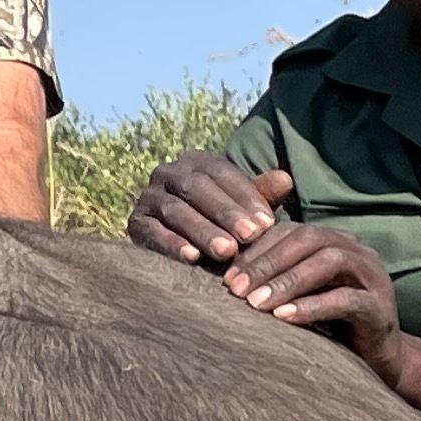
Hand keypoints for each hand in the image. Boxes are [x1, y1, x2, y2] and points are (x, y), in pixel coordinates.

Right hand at [129, 153, 290, 267]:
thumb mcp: (243, 207)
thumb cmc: (221, 222)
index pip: (221, 174)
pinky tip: (192, 258)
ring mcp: (147, 196)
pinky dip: (172, 244)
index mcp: (196, 162)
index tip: (267, 223)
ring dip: (202, 231)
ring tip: (227, 252)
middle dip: (225, 214)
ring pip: (175, 210)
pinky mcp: (134, 223)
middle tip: (250, 237)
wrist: (180, 243)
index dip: (245, 197)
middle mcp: (167, 173)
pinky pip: (152, 232)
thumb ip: (262, 194)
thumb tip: (286, 179)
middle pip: (197, 189)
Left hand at [225, 220, 406, 380]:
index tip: (226, 276)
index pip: (291, 231)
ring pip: (329, 261)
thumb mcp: (298, 296)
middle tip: (234, 289)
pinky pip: (346, 300)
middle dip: (267, 262)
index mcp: (334, 241)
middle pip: (309, 239)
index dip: (256, 249)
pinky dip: (312, 306)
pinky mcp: (380, 308)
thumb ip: (274, 279)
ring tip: (255, 303)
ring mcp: (373, 277)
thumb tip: (225, 277)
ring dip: (287, 281)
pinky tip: (283, 318)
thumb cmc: (328, 325)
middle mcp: (357, 251)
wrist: (376, 360)